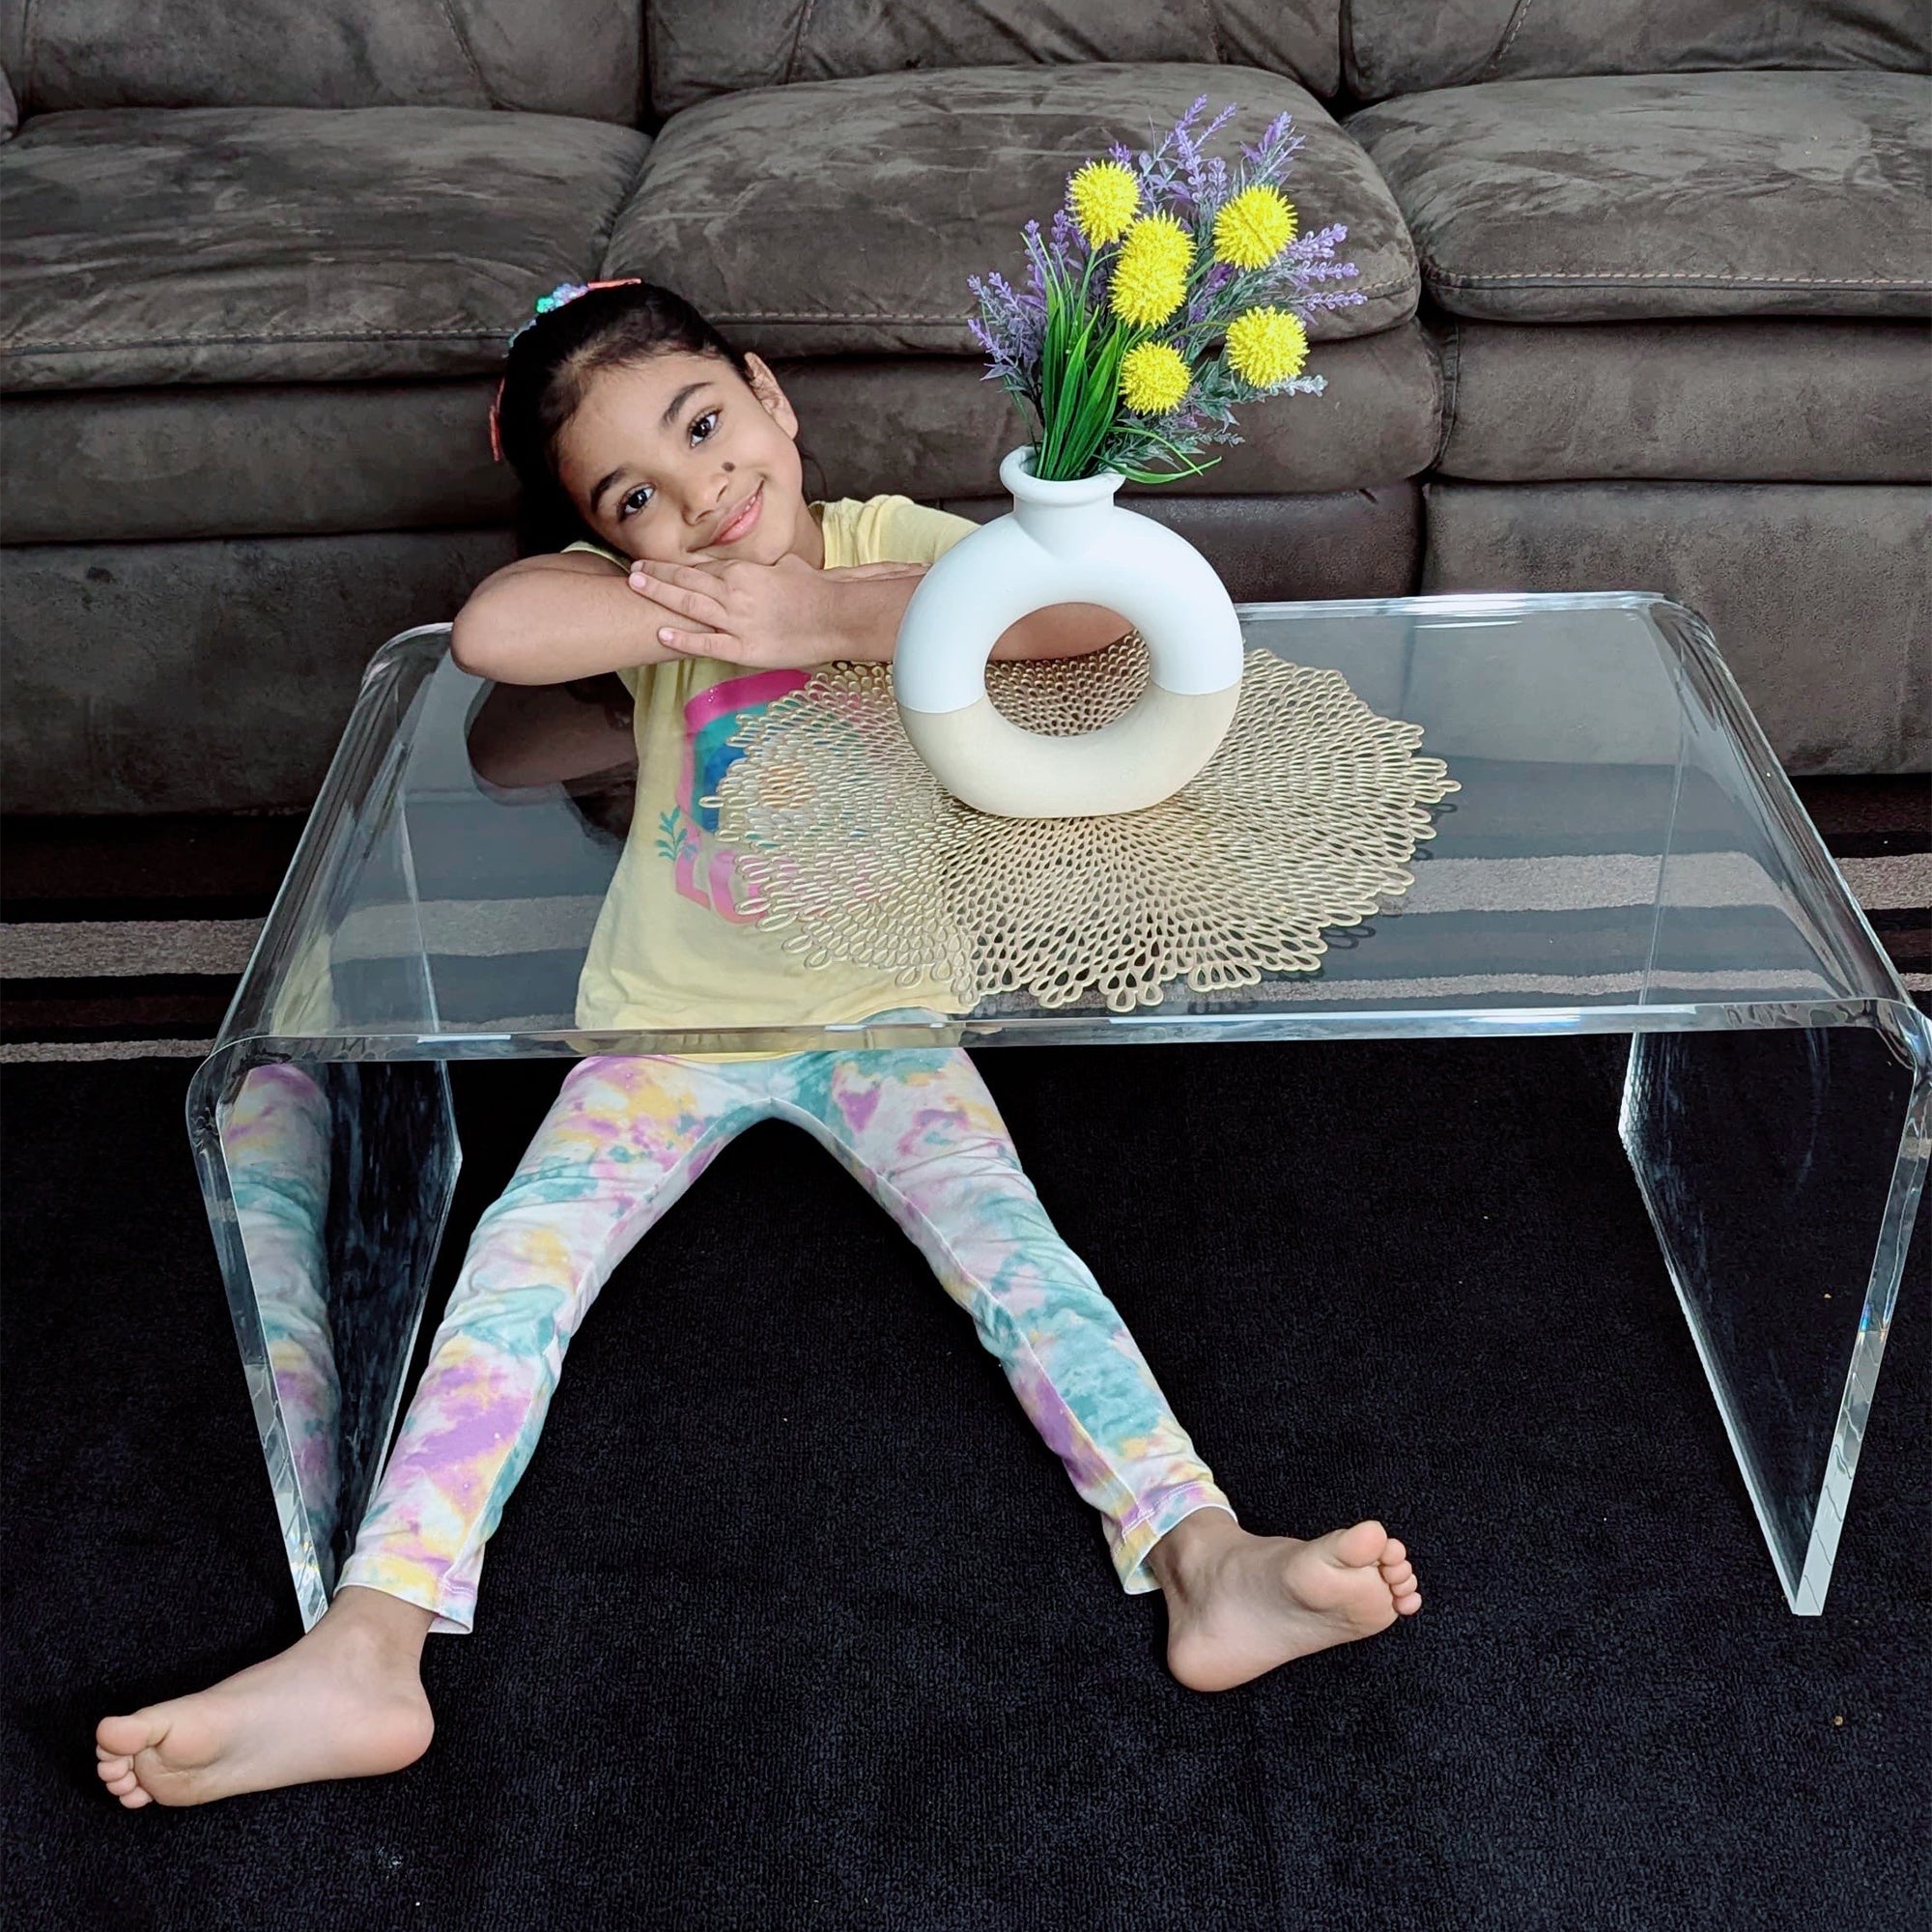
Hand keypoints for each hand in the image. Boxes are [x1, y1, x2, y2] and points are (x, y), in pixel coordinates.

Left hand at [627, 555, 925, 667]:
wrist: (836, 615)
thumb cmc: (818, 593)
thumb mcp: (792, 569)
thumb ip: (773, 568)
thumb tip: (774, 566)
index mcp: (745, 573)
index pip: (703, 568)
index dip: (677, 566)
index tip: (658, 563)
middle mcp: (734, 593)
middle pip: (688, 581)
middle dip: (658, 575)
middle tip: (633, 571)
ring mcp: (737, 620)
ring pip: (690, 605)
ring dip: (660, 595)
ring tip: (636, 587)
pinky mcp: (744, 647)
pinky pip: (707, 643)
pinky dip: (683, 638)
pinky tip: (662, 633)